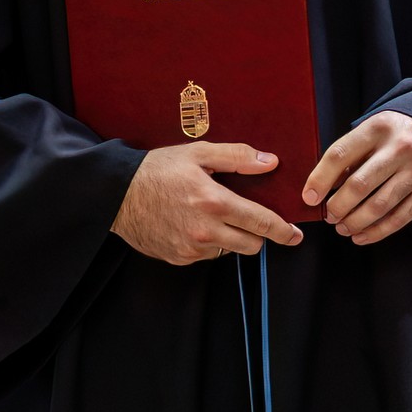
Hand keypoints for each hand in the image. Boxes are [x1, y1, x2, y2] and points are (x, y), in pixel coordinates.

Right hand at [112, 144, 304, 266]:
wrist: (116, 194)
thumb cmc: (157, 169)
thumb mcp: (197, 153)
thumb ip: (237, 157)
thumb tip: (270, 162)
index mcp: (214, 202)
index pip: (261, 223)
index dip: (283, 231)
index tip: (295, 235)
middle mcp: (205, 230)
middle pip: (251, 245)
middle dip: (256, 234)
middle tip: (247, 219)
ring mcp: (191, 248)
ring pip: (228, 251)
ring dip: (230, 238)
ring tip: (213, 217)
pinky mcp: (179, 258)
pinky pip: (206, 255)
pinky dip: (207, 243)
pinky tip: (192, 225)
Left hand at [302, 111, 411, 247]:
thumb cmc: (397, 136)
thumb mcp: (373, 132)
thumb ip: (350, 155)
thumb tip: (321, 188)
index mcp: (378, 128)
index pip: (340, 155)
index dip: (320, 179)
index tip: (309, 198)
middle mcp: (400, 148)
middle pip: (359, 185)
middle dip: (337, 206)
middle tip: (329, 216)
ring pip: (378, 206)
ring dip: (355, 222)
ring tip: (342, 227)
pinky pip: (399, 218)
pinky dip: (376, 232)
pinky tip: (361, 236)